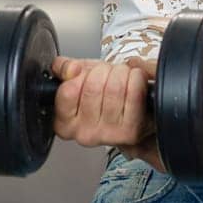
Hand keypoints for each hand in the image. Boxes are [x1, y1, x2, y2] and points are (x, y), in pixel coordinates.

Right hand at [49, 55, 162, 172]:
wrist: (135, 116)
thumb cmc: (105, 97)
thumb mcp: (80, 78)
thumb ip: (65, 68)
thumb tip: (70, 69)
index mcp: (65, 123)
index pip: (68, 91)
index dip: (81, 74)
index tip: (88, 73)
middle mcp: (84, 133)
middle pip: (93, 86)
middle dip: (104, 70)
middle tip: (109, 73)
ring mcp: (107, 134)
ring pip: (114, 87)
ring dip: (122, 73)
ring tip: (122, 76)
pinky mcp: (130, 131)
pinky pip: (134, 92)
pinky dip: (137, 78)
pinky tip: (135, 81)